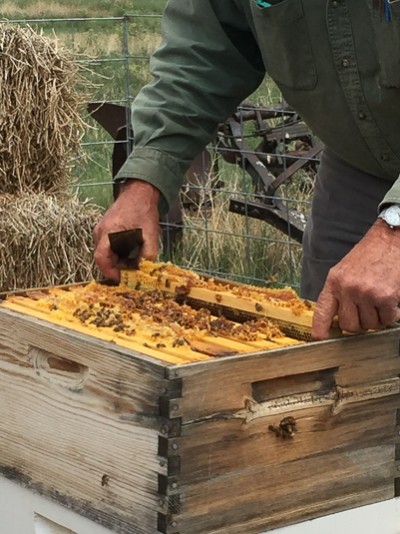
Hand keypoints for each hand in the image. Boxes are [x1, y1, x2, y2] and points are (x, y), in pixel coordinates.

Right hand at [93, 180, 159, 281]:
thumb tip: (146, 270)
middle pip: (103, 258)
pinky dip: (118, 253)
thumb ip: (148, 253)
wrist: (139, 192)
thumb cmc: (143, 210)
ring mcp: (101, 230)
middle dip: (117, 267)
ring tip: (134, 261)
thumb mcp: (150, 233)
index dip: (109, 271)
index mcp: (108, 231)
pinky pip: (107, 247)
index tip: (120, 279)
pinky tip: (131, 252)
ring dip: (118, 260)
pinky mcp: (105, 230)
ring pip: (106, 253)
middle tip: (132, 272)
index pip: (101, 257)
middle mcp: (100, 232)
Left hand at [312, 219, 399, 339]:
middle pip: (349, 325)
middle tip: (365, 312)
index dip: (320, 327)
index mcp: (334, 282)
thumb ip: (338, 292)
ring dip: (376, 318)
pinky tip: (390, 301)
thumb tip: (336, 317)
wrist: (389, 239)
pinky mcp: (385, 297)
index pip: (322, 310)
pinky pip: (387, 320)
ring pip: (369, 325)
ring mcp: (366, 294)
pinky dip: (390, 315)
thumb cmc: (368, 255)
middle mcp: (348, 288)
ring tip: (378, 301)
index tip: (319, 338)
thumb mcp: (344, 271)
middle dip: (358, 323)